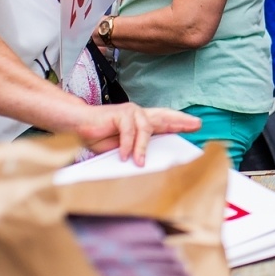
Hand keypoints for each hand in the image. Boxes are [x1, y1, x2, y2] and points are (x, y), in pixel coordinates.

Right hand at [74, 103, 200, 165]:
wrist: (78, 125)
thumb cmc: (99, 136)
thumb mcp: (122, 147)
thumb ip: (135, 150)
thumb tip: (147, 161)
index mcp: (141, 121)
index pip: (164, 120)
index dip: (180, 122)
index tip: (196, 125)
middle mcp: (139, 114)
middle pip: (164, 116)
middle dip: (181, 121)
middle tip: (196, 125)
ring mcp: (130, 112)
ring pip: (146, 128)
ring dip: (142, 148)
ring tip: (139, 162)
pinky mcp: (119, 113)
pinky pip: (129, 131)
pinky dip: (127, 145)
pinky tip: (125, 155)